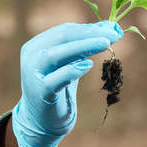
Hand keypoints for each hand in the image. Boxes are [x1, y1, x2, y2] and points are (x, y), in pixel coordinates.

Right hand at [12, 21, 122, 146]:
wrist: (42, 120)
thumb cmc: (59, 87)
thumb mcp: (72, 63)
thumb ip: (86, 44)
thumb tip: (111, 27)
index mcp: (37, 45)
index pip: (65, 30)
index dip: (90, 28)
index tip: (113, 29)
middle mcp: (32, 56)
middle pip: (61, 38)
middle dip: (89, 34)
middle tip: (114, 34)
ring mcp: (33, 75)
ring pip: (55, 55)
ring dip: (83, 46)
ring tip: (105, 43)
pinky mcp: (40, 93)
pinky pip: (55, 79)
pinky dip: (71, 70)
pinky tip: (88, 65)